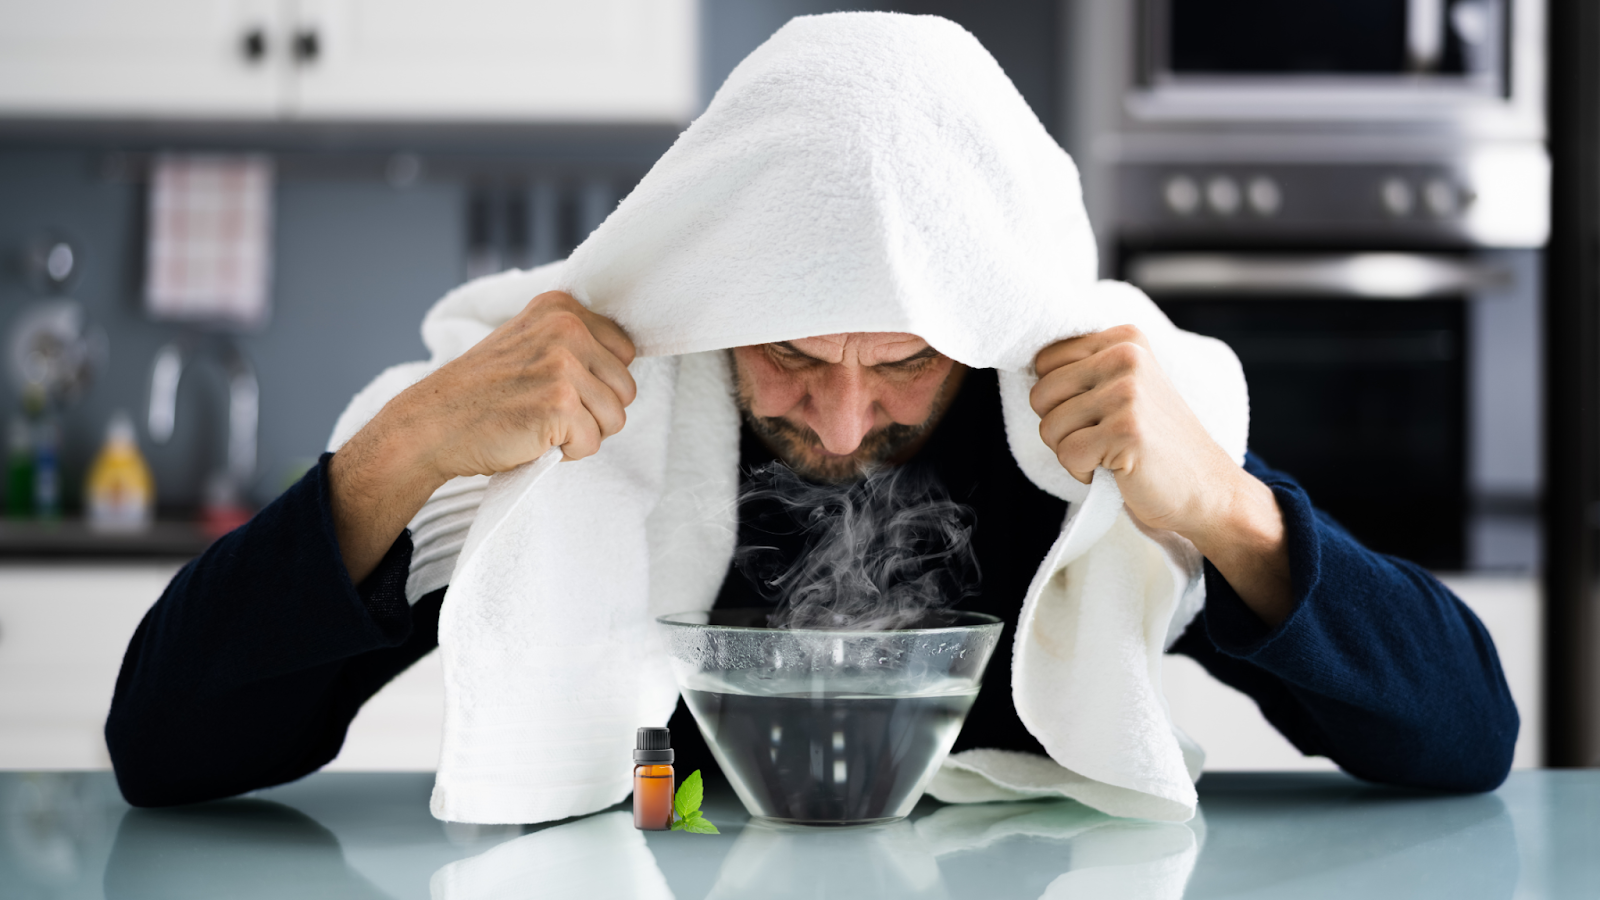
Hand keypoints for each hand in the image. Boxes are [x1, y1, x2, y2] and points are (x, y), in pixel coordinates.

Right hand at [329, 291, 636, 582]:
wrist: (432, 424)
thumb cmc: (482, 393)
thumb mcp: (527, 341)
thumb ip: (572, 340)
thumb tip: (625, 356)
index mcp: (561, 307)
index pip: (625, 352)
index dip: (598, 381)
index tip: (558, 387)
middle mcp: (565, 328)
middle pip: (626, 388)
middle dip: (595, 411)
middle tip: (548, 412)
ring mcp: (563, 365)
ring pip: (616, 418)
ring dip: (583, 433)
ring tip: (540, 424)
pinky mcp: (559, 404)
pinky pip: (593, 443)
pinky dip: (568, 453)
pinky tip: (534, 439)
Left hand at [1030, 325, 1292, 624]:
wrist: (1207, 489)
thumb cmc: (1157, 444)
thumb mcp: (1126, 387)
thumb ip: (1085, 369)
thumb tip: (1026, 367)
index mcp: (1123, 339)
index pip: (1043, 360)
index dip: (1058, 398)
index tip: (1095, 412)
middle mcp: (1126, 357)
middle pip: (1040, 394)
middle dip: (1061, 427)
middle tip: (1103, 438)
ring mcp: (1128, 392)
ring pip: (1049, 427)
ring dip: (1073, 452)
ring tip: (1112, 452)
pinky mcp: (1126, 430)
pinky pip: (1067, 455)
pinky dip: (1084, 472)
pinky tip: (1117, 469)